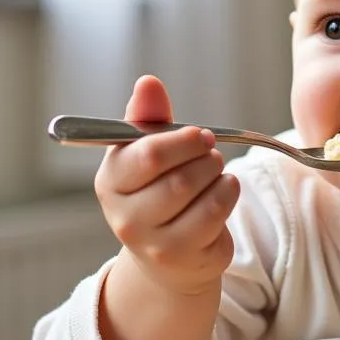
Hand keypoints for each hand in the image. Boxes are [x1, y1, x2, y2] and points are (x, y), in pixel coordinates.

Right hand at [94, 75, 239, 297]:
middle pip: (177, 177)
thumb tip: (147, 82)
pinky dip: (228, 193)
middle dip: (204, 157)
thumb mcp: (149, 153)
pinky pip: (215, 214)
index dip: (182, 140)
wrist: (170, 256)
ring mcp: (151, 241)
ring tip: (215, 172)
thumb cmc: (160, 192)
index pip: (147, 155)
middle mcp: (123, 215)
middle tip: (211, 153)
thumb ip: (149, 119)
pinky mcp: (181, 256)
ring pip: (197, 194)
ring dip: (217, 174)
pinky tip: (224, 190)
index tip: (200, 135)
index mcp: (111, 181)